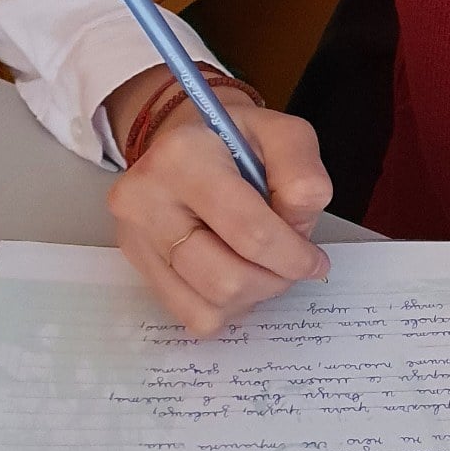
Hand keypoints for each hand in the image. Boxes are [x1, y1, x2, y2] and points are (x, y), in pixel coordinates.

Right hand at [106, 81, 333, 335]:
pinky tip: (236, 275)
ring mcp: (134, 236)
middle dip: (274, 280)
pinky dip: (225, 306)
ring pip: (209, 304)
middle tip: (293, 265)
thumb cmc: (238, 141)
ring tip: (265, 266)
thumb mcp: (283, 134)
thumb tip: (298, 229)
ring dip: (253, 295)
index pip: (249, 231)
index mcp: (183, 155)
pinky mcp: (135, 264)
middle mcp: (145, 197)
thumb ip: (302, 175)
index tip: (315, 260)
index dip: (293, 256)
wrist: (185, 142)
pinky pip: (191, 315)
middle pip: (226, 278)